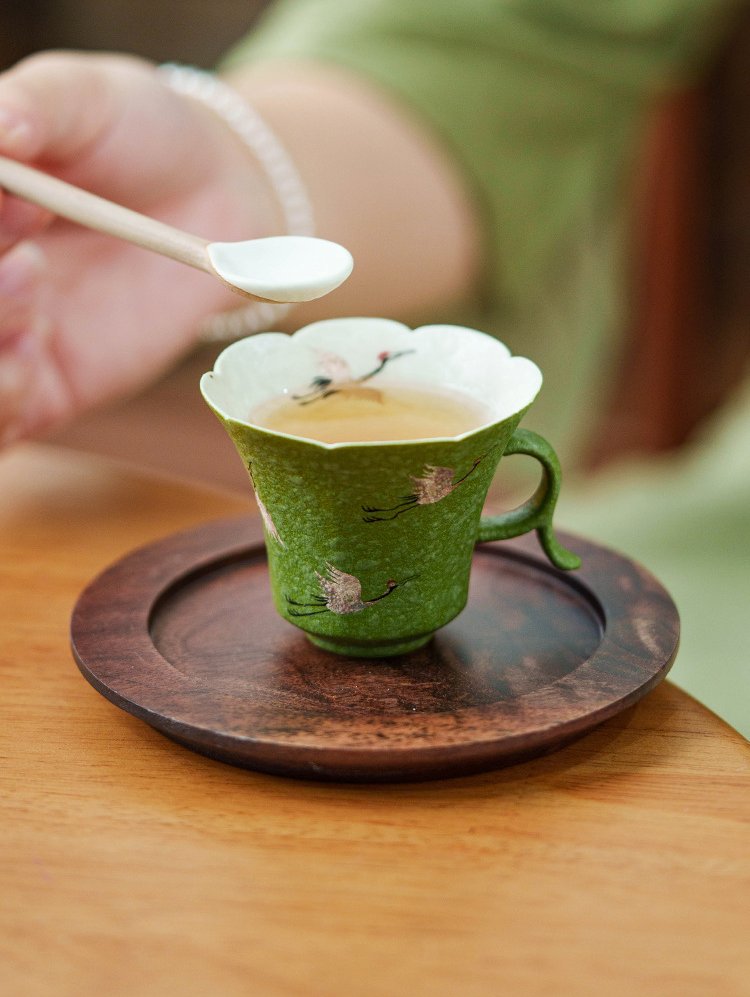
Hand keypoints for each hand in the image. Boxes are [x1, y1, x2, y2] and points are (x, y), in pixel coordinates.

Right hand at [0, 51, 276, 446]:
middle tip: (30, 253)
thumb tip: (0, 125)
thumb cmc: (145, 135)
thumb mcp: (88, 99)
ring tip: (33, 290)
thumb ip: (38, 108)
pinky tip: (34, 354)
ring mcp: (7, 338)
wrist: (222, 196)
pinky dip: (3, 400)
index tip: (15, 197)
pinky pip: (5, 424)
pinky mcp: (50, 388)